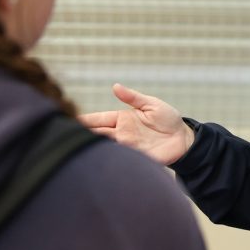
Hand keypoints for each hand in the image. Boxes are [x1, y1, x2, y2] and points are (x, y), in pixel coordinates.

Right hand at [78, 83, 194, 165]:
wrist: (184, 139)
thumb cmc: (169, 120)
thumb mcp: (151, 104)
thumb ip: (133, 98)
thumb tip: (115, 86)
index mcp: (122, 119)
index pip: (98, 120)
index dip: (84, 121)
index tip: (69, 121)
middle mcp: (121, 134)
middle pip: (97, 135)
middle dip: (83, 137)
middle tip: (65, 138)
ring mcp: (127, 147)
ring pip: (105, 149)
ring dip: (93, 150)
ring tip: (76, 151)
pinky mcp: (136, 159)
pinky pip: (120, 161)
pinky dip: (110, 162)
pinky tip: (98, 163)